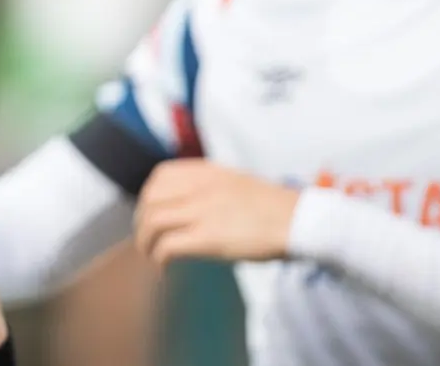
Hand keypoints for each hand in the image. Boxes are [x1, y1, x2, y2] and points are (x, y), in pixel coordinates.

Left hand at [134, 160, 300, 267]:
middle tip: (147, 238)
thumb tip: (190, 203)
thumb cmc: (274, 206)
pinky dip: (158, 258)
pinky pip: (167, 246)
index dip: (149, 196)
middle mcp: (198, 188)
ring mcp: (201, 211)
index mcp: (206, 172)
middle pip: (150, 200)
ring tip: (151, 255)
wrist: (298, 220)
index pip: (159, 176)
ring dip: (144, 242)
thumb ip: (210, 187)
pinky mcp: (207, 238)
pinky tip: (163, 268)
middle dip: (141, 221)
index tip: (151, 212)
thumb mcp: (235, 182)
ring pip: (152, 222)